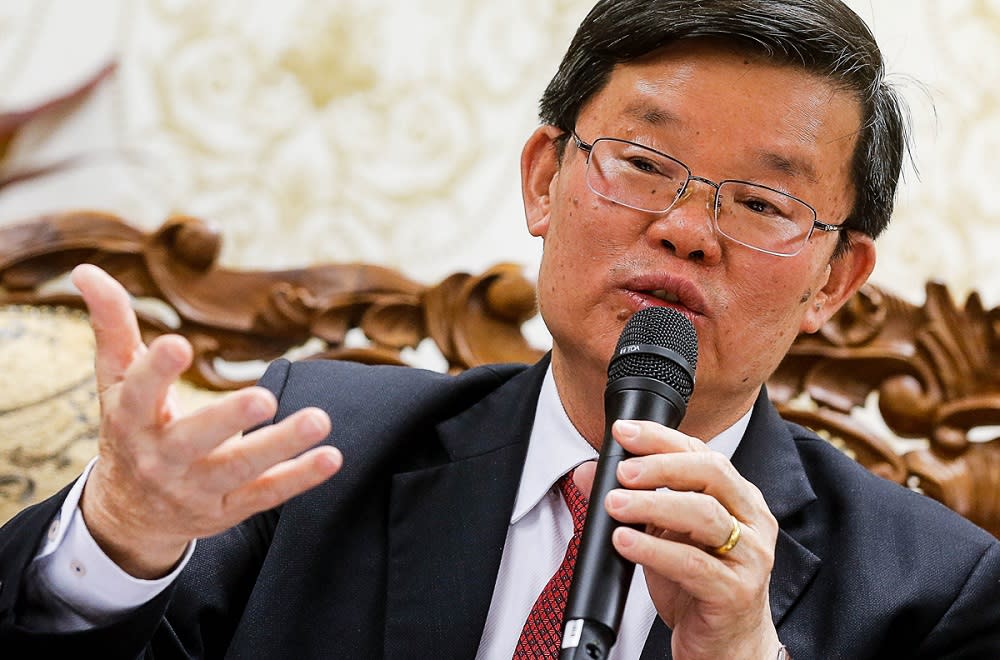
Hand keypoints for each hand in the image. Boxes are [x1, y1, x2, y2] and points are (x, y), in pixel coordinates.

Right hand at [73, 265, 341, 578]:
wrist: (131, 514)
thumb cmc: (132, 428)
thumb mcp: (116, 382)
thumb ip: (112, 327)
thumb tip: (86, 269)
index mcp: (130, 420)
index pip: (137, 394)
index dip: (156, 371)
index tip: (178, 344)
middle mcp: (161, 458)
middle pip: (194, 439)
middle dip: (228, 419)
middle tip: (263, 398)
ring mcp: (197, 488)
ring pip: (239, 469)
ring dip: (281, 445)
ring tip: (319, 420)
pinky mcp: (228, 508)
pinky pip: (267, 494)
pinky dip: (300, 477)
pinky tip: (332, 456)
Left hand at [574, 420, 779, 659]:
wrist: (725, 647)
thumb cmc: (697, 586)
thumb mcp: (662, 536)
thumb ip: (633, 500)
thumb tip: (588, 472)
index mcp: (738, 498)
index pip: (701, 453)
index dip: (661, 438)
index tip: (623, 433)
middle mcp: (752, 520)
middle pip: (712, 473)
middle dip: (661, 466)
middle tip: (622, 471)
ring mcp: (750, 556)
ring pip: (704, 514)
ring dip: (654, 504)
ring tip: (615, 504)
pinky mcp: (736, 592)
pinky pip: (693, 564)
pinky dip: (654, 550)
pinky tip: (625, 542)